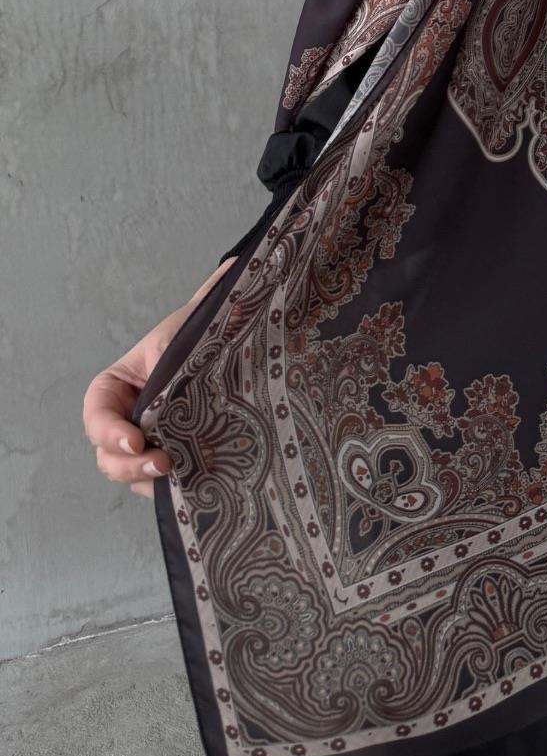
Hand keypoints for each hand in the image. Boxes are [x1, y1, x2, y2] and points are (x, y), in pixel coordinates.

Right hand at [81, 257, 234, 498]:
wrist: (239, 362)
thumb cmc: (210, 340)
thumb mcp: (199, 325)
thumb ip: (207, 302)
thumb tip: (235, 265)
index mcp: (122, 383)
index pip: (97, 410)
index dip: (107, 429)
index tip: (135, 439)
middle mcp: (130, 417)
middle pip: (107, 452)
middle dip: (127, 465)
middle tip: (162, 463)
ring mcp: (150, 443)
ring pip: (131, 474)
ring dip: (145, 481)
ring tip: (177, 473)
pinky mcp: (175, 462)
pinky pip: (160, 486)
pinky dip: (170, 489)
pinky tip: (194, 484)